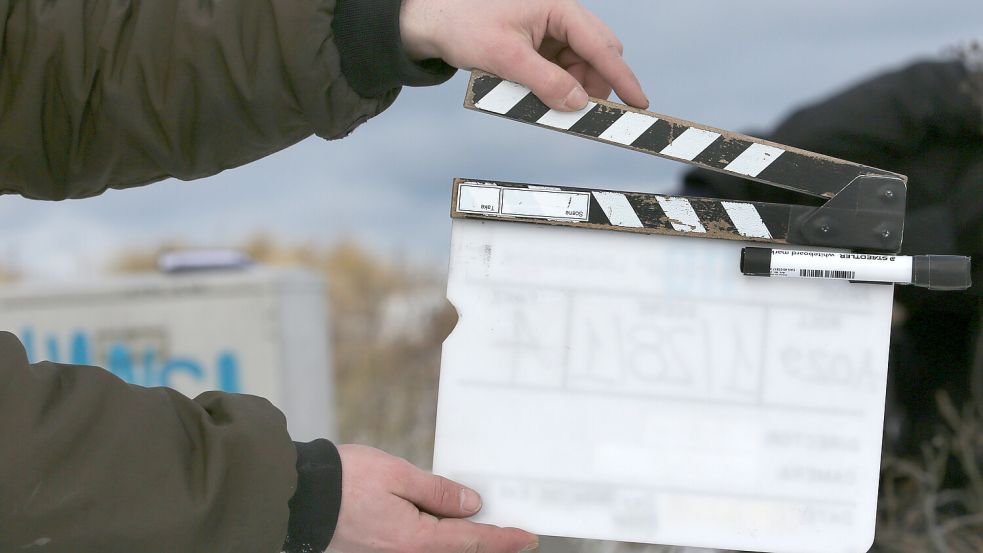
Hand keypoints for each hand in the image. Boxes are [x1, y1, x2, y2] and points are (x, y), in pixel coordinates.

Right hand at [330, 445, 537, 552]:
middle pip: (459, 550)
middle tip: (514, 531)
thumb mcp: (399, 475)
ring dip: (462, 537)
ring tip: (482, 521)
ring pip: (439, 549)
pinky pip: (419, 545)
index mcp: (415, 539)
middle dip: (487, 541)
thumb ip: (439, 492)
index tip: (528, 537)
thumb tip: (471, 505)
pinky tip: (445, 520)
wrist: (301, 496)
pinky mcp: (378, 551)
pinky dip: (438, 535)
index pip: (472, 541)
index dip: (504, 539)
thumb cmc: (345, 481)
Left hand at [400, 0, 647, 111]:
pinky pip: (559, 69)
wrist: (432, 21)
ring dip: (569, 89)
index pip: (601, 45)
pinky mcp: (538, 44)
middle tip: (579, 114)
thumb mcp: (504, 57)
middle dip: (592, 86)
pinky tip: (533, 93)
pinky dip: (553, 86)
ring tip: (539, 101)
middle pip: (597, 55)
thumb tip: (578, 103)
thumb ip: (545, 82)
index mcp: (557, 7)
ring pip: (579, 66)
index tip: (639, 102)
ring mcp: (549, 30)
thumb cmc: (463, 25)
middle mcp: (559, 16)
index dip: (622, 77)